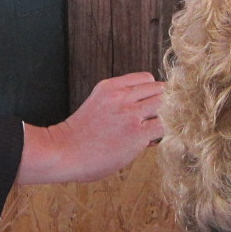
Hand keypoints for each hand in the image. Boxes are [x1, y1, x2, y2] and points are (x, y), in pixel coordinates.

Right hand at [16, 71, 163, 184]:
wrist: (62, 152)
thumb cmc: (77, 137)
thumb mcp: (96, 105)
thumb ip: (119, 103)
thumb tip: (145, 116)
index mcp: (110, 87)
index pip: (146, 78)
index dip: (153, 92)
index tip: (153, 105)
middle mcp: (121, 96)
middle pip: (160, 89)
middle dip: (165, 103)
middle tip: (163, 118)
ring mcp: (130, 114)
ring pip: (166, 106)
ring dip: (168, 117)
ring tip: (160, 130)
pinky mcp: (136, 133)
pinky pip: (165, 126)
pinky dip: (166, 132)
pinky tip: (157, 141)